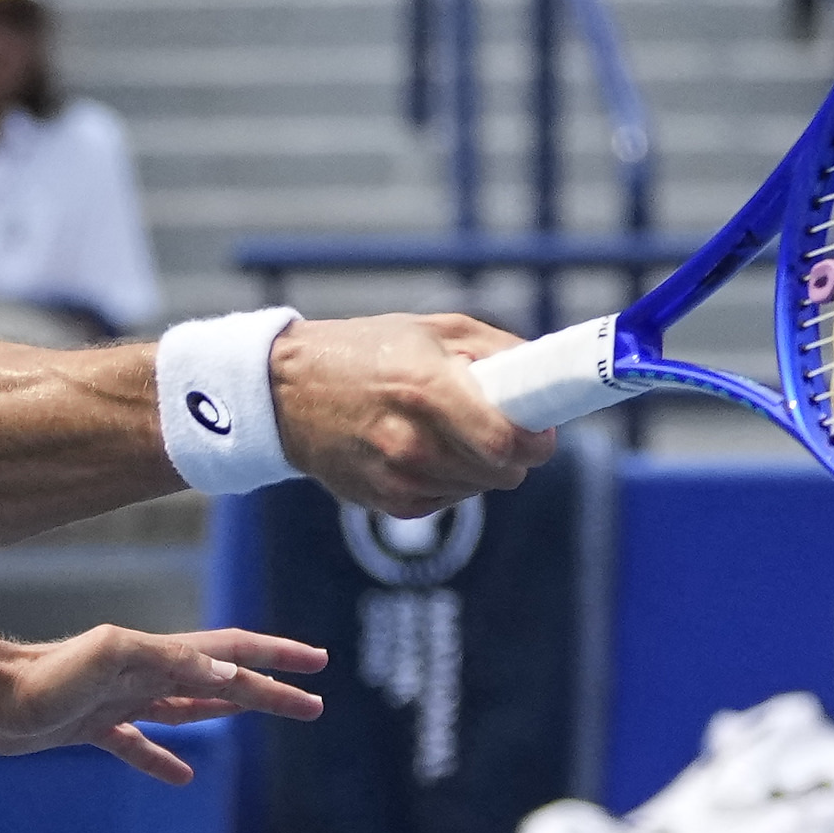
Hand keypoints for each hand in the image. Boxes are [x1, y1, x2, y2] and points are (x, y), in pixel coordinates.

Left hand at [0, 618, 327, 784]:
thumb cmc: (37, 676)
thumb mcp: (105, 659)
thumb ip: (163, 660)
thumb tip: (226, 670)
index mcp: (155, 656)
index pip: (229, 651)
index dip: (275, 658)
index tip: (317, 664)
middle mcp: (142, 674)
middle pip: (220, 680)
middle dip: (269, 691)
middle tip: (314, 706)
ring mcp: (118, 701)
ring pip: (188, 706)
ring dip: (229, 712)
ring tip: (265, 718)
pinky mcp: (89, 727)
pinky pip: (138, 745)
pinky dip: (162, 759)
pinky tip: (181, 777)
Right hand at [267, 311, 554, 518]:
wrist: (287, 393)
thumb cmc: (367, 351)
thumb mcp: (435, 329)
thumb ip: (497, 350)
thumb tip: (546, 376)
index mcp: (429, 389)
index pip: (509, 442)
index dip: (538, 441)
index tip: (542, 430)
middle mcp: (412, 442)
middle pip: (503, 473)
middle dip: (511, 451)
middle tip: (493, 423)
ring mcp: (398, 478)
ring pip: (479, 489)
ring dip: (478, 466)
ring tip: (445, 430)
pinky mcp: (388, 503)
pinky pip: (449, 500)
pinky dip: (448, 479)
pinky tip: (421, 450)